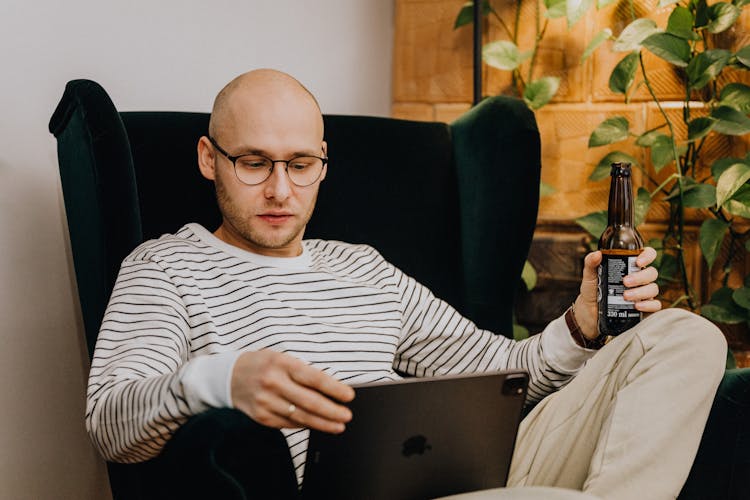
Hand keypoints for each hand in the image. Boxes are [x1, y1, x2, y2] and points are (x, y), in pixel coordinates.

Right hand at [231, 350, 354, 432]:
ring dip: (323, 423)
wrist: (229, 376)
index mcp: (282, 364)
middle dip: (332, 411)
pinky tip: (317, 425)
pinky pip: (288, 424)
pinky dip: (305, 425)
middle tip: (347, 416)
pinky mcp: (261, 416)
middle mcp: (273, 383)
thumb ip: (303, 372)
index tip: (349, 396)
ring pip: (300, 416)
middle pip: (309, 401)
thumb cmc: (263, 364)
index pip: (313, 378)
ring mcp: (266, 401)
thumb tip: (331, 389)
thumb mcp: (282, 358)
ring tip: (338, 425)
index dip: (334, 388)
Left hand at [574, 247, 660, 338]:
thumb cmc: (593, 291)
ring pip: (653, 289)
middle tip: (625, 282)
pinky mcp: (645, 308)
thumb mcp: (590, 276)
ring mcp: (643, 293)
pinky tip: (637, 306)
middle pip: (651, 273)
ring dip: (641, 292)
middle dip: (640, 277)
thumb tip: (597, 254)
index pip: (647, 255)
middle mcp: (640, 279)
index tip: (638, 262)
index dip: (647, 255)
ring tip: (625, 296)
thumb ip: (591, 263)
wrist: (589, 312)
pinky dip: (648, 305)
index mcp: (630, 267)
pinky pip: (655, 305)